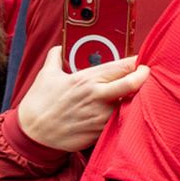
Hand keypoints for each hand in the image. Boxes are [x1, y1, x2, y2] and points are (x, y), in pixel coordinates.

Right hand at [15, 45, 149, 152]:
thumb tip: (59, 47)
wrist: (32, 133)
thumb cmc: (39, 103)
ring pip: (130, 103)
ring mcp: (101, 115)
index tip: (142, 60)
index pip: (121, 66)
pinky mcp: (101, 131)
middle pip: (133, 83)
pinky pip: (120, 121)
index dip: (136, 62)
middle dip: (144, 77)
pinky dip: (126, 115)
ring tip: (137, 94)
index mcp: (87, 79)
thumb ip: (55, 57)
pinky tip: (126, 111)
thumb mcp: (46, 75)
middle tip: (147, 74)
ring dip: (136, 98)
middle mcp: (97, 96)